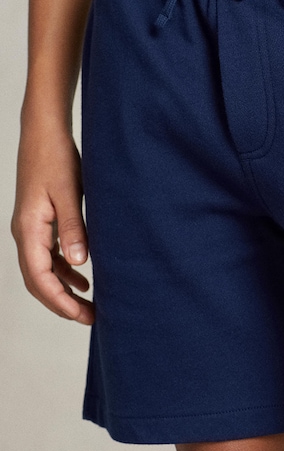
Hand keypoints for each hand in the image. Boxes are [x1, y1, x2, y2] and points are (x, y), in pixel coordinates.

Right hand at [11, 120, 93, 324]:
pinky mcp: (40, 221)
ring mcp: (31, 228)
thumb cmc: (56, 158)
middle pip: (38, 280)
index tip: (81, 316)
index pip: (39, 278)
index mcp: (29, 229)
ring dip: (64, 289)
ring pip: (43, 270)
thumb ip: (74, 228)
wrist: (44, 132)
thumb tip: (80, 263)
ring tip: (89, 304)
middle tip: (90, 318)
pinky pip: (48, 255)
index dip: (59, 301)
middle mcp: (25, 233)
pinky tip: (83, 277)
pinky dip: (65, 270)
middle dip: (62, 303)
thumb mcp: (69, 193)